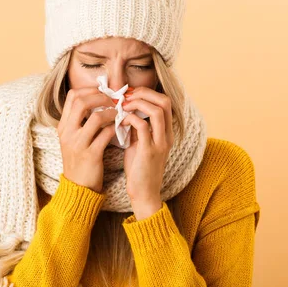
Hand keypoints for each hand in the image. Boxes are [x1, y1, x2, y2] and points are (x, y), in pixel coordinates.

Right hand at [58, 87, 117, 192]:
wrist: (78, 187)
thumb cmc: (80, 161)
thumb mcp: (73, 139)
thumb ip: (81, 121)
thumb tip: (98, 101)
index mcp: (63, 126)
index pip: (73, 96)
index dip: (90, 90)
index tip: (103, 92)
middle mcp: (68, 133)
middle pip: (82, 102)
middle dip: (101, 97)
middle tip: (114, 101)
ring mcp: (78, 144)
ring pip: (97, 117)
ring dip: (112, 112)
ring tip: (119, 114)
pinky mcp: (91, 155)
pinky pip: (106, 134)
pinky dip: (116, 128)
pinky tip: (121, 128)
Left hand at [121, 86, 173, 219]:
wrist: (144, 193)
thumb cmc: (139, 168)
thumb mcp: (139, 143)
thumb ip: (136, 127)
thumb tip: (125, 111)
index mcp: (166, 132)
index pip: (164, 102)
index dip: (147, 93)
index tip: (129, 93)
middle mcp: (167, 135)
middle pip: (164, 101)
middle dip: (144, 93)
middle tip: (125, 95)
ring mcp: (160, 143)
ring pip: (157, 111)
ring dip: (137, 103)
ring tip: (122, 105)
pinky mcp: (150, 151)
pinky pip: (142, 126)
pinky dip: (130, 118)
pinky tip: (120, 121)